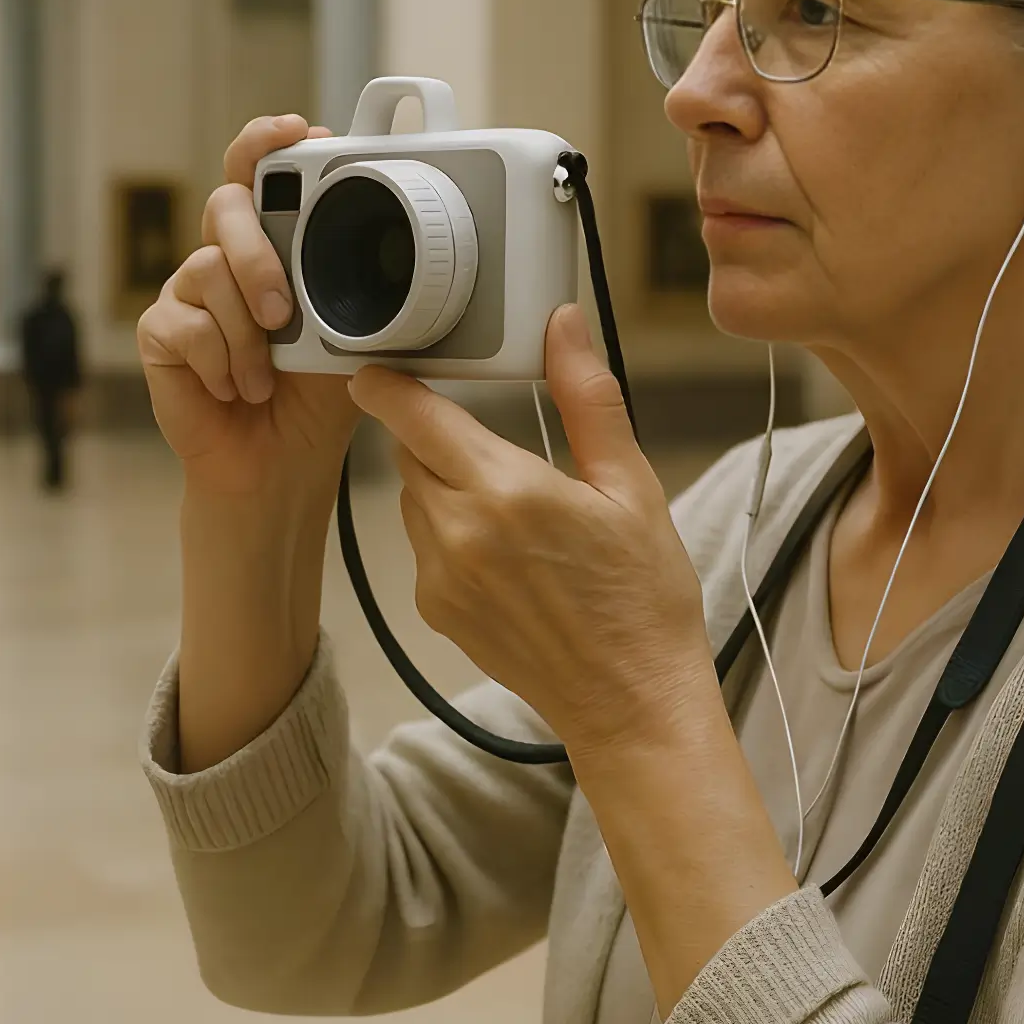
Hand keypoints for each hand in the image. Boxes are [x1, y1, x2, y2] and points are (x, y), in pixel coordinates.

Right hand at [138, 114, 362, 500]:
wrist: (282, 462)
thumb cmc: (315, 396)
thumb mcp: (352, 336)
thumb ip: (354, 288)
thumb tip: (385, 256)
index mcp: (274, 245)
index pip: (258, 174)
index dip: (266, 143)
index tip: (294, 132)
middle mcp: (226, 256)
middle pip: (225, 207)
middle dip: (257, 254)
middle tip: (283, 313)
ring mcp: (187, 291)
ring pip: (207, 269)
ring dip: (246, 333)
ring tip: (266, 377)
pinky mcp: (160, 331)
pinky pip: (185, 325)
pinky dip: (221, 363)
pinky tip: (235, 389)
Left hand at [349, 304, 714, 754]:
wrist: (630, 698)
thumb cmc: (642, 594)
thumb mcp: (630, 486)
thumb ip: (586, 397)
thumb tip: (562, 324)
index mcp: (507, 489)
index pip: (413, 415)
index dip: (388, 383)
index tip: (381, 364)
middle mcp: (459, 531)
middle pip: (409, 453)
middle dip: (436, 436)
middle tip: (489, 443)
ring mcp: (440, 576)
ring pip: (414, 499)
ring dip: (442, 485)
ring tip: (510, 507)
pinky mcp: (436, 610)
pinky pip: (422, 547)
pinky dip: (448, 534)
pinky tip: (505, 555)